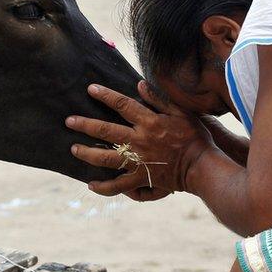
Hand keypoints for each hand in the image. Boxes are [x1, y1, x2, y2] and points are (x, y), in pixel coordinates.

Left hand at [66, 81, 214, 196]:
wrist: (202, 167)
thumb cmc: (195, 137)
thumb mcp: (182, 112)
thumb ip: (160, 98)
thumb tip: (140, 84)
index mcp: (149, 122)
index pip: (122, 104)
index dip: (105, 95)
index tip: (90, 89)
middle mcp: (140, 141)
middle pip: (106, 131)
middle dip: (85, 125)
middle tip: (69, 121)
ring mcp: (138, 161)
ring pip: (106, 158)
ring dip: (87, 153)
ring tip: (74, 149)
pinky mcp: (141, 179)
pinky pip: (118, 185)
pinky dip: (104, 187)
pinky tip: (91, 185)